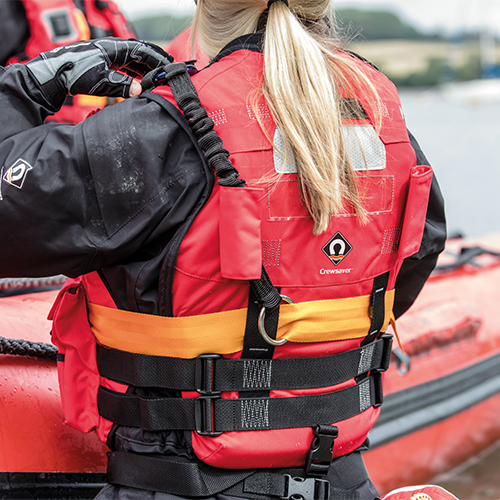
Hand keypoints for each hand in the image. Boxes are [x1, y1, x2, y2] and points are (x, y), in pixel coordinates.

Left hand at [26, 38, 172, 109]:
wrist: (55, 73)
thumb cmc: (75, 74)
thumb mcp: (100, 81)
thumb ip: (122, 86)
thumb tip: (140, 90)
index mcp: (116, 48)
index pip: (145, 52)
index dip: (160, 61)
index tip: (172, 69)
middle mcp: (115, 48)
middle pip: (143, 53)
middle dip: (158, 63)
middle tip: (171, 73)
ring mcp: (111, 55)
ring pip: (136, 60)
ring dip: (149, 69)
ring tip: (161, 79)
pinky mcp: (107, 63)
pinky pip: (129, 66)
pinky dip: (139, 72)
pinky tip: (143, 81)